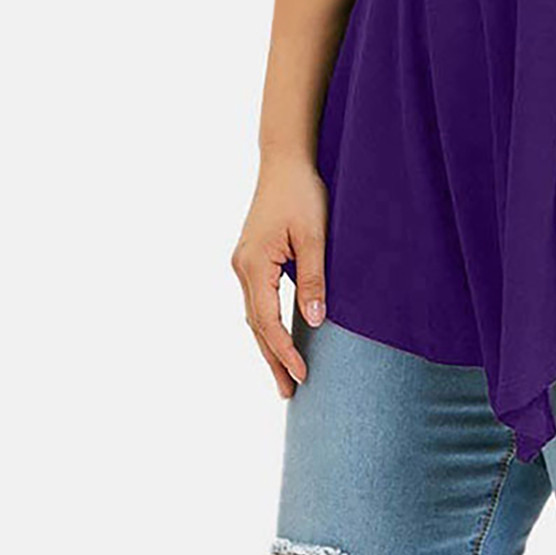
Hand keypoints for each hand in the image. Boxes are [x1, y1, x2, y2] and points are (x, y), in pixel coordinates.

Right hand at [231, 156, 329, 396]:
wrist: (284, 161)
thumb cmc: (302, 193)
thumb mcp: (314, 236)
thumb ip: (313, 279)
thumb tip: (314, 322)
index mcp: (253, 265)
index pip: (267, 322)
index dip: (284, 352)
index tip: (302, 377)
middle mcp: (241, 268)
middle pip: (256, 326)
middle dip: (273, 360)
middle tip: (290, 393)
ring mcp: (242, 264)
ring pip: (254, 316)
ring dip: (269, 346)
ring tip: (285, 376)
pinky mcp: (250, 258)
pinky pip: (257, 301)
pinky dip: (267, 324)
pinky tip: (279, 338)